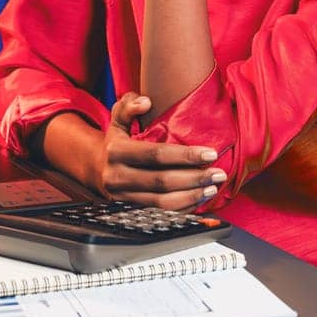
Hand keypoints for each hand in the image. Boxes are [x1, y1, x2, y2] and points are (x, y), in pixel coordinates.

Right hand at [92, 92, 224, 208]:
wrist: (97, 169)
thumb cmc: (117, 141)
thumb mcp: (118, 119)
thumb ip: (129, 104)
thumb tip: (147, 102)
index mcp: (116, 151)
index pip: (156, 154)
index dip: (185, 155)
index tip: (210, 153)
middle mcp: (117, 177)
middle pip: (162, 181)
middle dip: (194, 178)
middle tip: (219, 174)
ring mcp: (123, 198)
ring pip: (162, 202)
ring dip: (191, 196)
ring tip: (213, 188)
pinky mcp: (130, 212)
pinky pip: (160, 215)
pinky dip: (182, 209)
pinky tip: (199, 199)